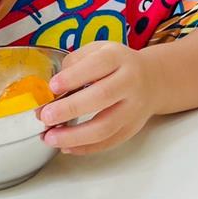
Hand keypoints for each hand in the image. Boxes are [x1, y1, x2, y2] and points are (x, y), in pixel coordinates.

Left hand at [38, 42, 160, 154]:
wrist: (151, 80)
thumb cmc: (116, 65)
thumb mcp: (98, 51)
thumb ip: (75, 63)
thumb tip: (51, 90)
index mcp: (118, 58)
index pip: (98, 65)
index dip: (74, 77)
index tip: (52, 87)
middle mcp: (130, 82)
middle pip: (103, 96)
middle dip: (70, 108)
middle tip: (46, 116)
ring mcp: (133, 107)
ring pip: (106, 126)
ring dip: (74, 136)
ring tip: (50, 138)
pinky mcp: (132, 127)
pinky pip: (108, 142)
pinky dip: (85, 147)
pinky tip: (65, 146)